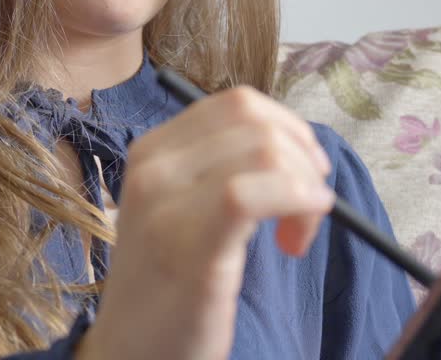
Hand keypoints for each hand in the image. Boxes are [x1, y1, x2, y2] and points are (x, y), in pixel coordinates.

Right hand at [77, 86, 332, 359]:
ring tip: (296, 235)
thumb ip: (224, 169)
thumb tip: (297, 149)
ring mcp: (164, 204)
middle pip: (256, 121)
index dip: (288, 131)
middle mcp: (153, 167)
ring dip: (304, 188)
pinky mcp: (188, 247)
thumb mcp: (185, 208)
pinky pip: (253, 194)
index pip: (239, 104)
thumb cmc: (170, 285)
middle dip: (303, 157)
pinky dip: (296, 203)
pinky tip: (297, 238)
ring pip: (265, 150)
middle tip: (308, 208)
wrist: (132, 354)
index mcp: (153, 150)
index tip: (303, 175)